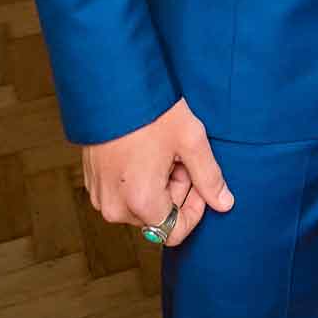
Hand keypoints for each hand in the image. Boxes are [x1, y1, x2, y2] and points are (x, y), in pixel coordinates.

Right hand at [82, 97, 233, 247]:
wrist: (111, 85)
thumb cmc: (151, 109)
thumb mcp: (190, 140)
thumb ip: (209, 177)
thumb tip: (224, 203)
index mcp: (140, 202)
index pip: (175, 232)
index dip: (195, 210)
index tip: (199, 180)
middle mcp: (115, 207)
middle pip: (159, 216)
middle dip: (177, 190)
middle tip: (180, 155)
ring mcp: (100, 196)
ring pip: (141, 205)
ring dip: (158, 184)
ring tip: (163, 150)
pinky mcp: (92, 183)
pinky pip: (123, 194)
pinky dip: (138, 179)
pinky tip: (144, 150)